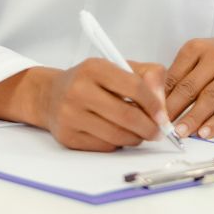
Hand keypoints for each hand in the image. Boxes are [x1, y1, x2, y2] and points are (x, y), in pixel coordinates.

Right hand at [28, 59, 169, 151]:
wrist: (50, 96)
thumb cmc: (90, 82)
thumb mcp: (118, 67)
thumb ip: (147, 76)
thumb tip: (162, 104)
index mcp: (94, 68)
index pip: (134, 87)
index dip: (154, 104)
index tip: (163, 115)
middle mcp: (79, 90)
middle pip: (127, 116)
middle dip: (149, 127)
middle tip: (158, 131)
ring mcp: (70, 115)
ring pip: (117, 135)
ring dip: (136, 138)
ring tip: (140, 133)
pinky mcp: (68, 137)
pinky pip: (104, 146)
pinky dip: (118, 143)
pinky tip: (118, 134)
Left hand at [164, 35, 213, 139]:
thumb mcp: (200, 56)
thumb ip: (182, 75)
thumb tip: (159, 103)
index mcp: (196, 48)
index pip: (174, 76)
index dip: (161, 98)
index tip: (152, 115)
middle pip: (189, 87)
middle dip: (173, 109)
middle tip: (162, 127)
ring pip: (209, 98)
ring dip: (193, 118)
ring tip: (181, 132)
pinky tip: (206, 132)